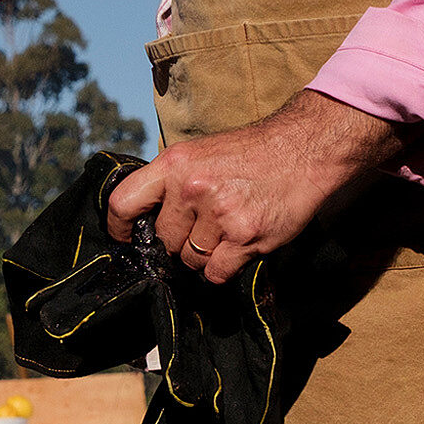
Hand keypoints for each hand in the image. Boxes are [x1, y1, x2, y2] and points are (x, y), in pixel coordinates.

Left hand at [106, 90, 409, 283]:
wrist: (303, 150)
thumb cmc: (250, 154)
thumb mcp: (200, 153)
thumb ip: (171, 182)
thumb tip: (145, 218)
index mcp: (173, 164)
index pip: (123, 203)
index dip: (119, 228)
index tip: (126, 239)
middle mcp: (191, 188)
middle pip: (163, 240)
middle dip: (177, 243)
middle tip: (202, 230)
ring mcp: (218, 214)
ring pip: (190, 260)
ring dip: (204, 256)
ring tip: (227, 231)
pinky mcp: (245, 237)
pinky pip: (216, 273)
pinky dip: (224, 269)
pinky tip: (239, 248)